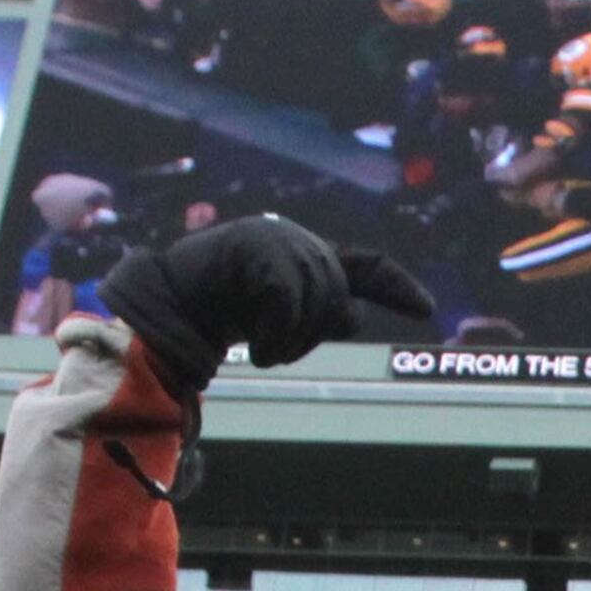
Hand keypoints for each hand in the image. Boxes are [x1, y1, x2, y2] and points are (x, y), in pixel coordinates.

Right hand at [99, 216, 436, 400]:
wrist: (164, 304)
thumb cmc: (217, 311)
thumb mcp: (278, 313)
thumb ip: (315, 310)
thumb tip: (353, 315)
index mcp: (305, 255)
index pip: (366, 266)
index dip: (397, 287)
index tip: (427, 310)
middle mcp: (296, 240)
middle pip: (339, 300)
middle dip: (313, 336)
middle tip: (275, 351)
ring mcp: (276, 239)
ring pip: (316, 302)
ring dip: (290, 342)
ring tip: (264, 351)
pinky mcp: (255, 247)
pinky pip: (288, 300)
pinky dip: (276, 334)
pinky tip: (258, 348)